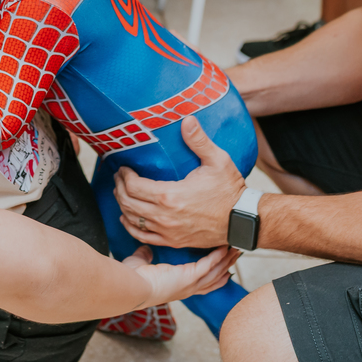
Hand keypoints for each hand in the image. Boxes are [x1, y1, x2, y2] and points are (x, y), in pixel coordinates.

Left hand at [114, 117, 246, 248]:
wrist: (243, 220)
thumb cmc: (230, 190)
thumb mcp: (217, 161)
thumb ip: (199, 140)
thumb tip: (187, 119)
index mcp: (170, 196)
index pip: (133, 186)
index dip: (124, 176)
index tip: (123, 168)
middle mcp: (165, 216)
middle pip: (128, 202)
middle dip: (119, 188)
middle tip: (118, 177)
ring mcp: (168, 232)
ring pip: (132, 219)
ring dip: (122, 205)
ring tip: (120, 192)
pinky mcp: (174, 241)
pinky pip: (143, 237)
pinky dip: (131, 227)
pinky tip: (126, 218)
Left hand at [125, 245, 240, 309]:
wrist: (133, 286)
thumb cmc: (133, 279)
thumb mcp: (142, 264)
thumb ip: (146, 256)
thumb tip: (146, 249)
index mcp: (178, 288)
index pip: (201, 284)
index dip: (214, 277)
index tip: (224, 270)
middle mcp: (188, 289)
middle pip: (213, 279)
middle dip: (226, 267)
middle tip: (236, 255)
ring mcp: (190, 284)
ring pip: (215, 272)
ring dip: (226, 260)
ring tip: (236, 250)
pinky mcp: (190, 276)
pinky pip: (208, 264)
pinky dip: (217, 256)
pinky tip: (224, 247)